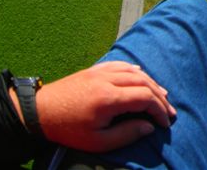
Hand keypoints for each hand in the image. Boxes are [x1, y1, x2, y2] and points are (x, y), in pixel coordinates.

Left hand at [10, 61, 176, 151]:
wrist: (38, 112)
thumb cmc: (67, 130)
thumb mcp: (97, 141)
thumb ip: (126, 134)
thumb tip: (148, 126)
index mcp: (110, 98)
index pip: (146, 97)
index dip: (160, 110)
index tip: (164, 123)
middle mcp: (109, 80)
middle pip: (144, 82)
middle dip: (160, 97)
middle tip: (168, 111)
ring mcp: (101, 72)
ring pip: (135, 72)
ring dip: (151, 83)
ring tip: (161, 95)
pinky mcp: (94, 70)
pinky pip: (121, 65)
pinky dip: (135, 70)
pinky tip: (141, 75)